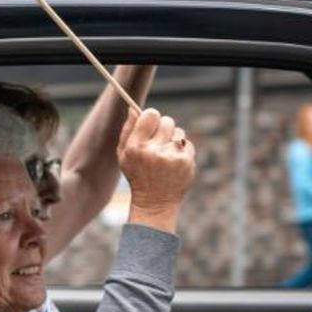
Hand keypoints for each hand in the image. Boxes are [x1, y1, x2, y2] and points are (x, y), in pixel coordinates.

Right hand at [117, 108, 195, 231]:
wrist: (154, 202)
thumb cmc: (137, 175)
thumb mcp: (124, 155)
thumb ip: (127, 130)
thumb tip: (133, 108)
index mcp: (136, 146)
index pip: (151, 114)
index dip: (151, 117)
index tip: (151, 124)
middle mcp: (154, 150)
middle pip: (167, 120)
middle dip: (163, 128)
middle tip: (158, 141)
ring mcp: (172, 156)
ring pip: (178, 132)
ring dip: (173, 140)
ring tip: (165, 155)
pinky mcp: (186, 162)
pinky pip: (187, 144)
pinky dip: (181, 151)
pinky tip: (173, 163)